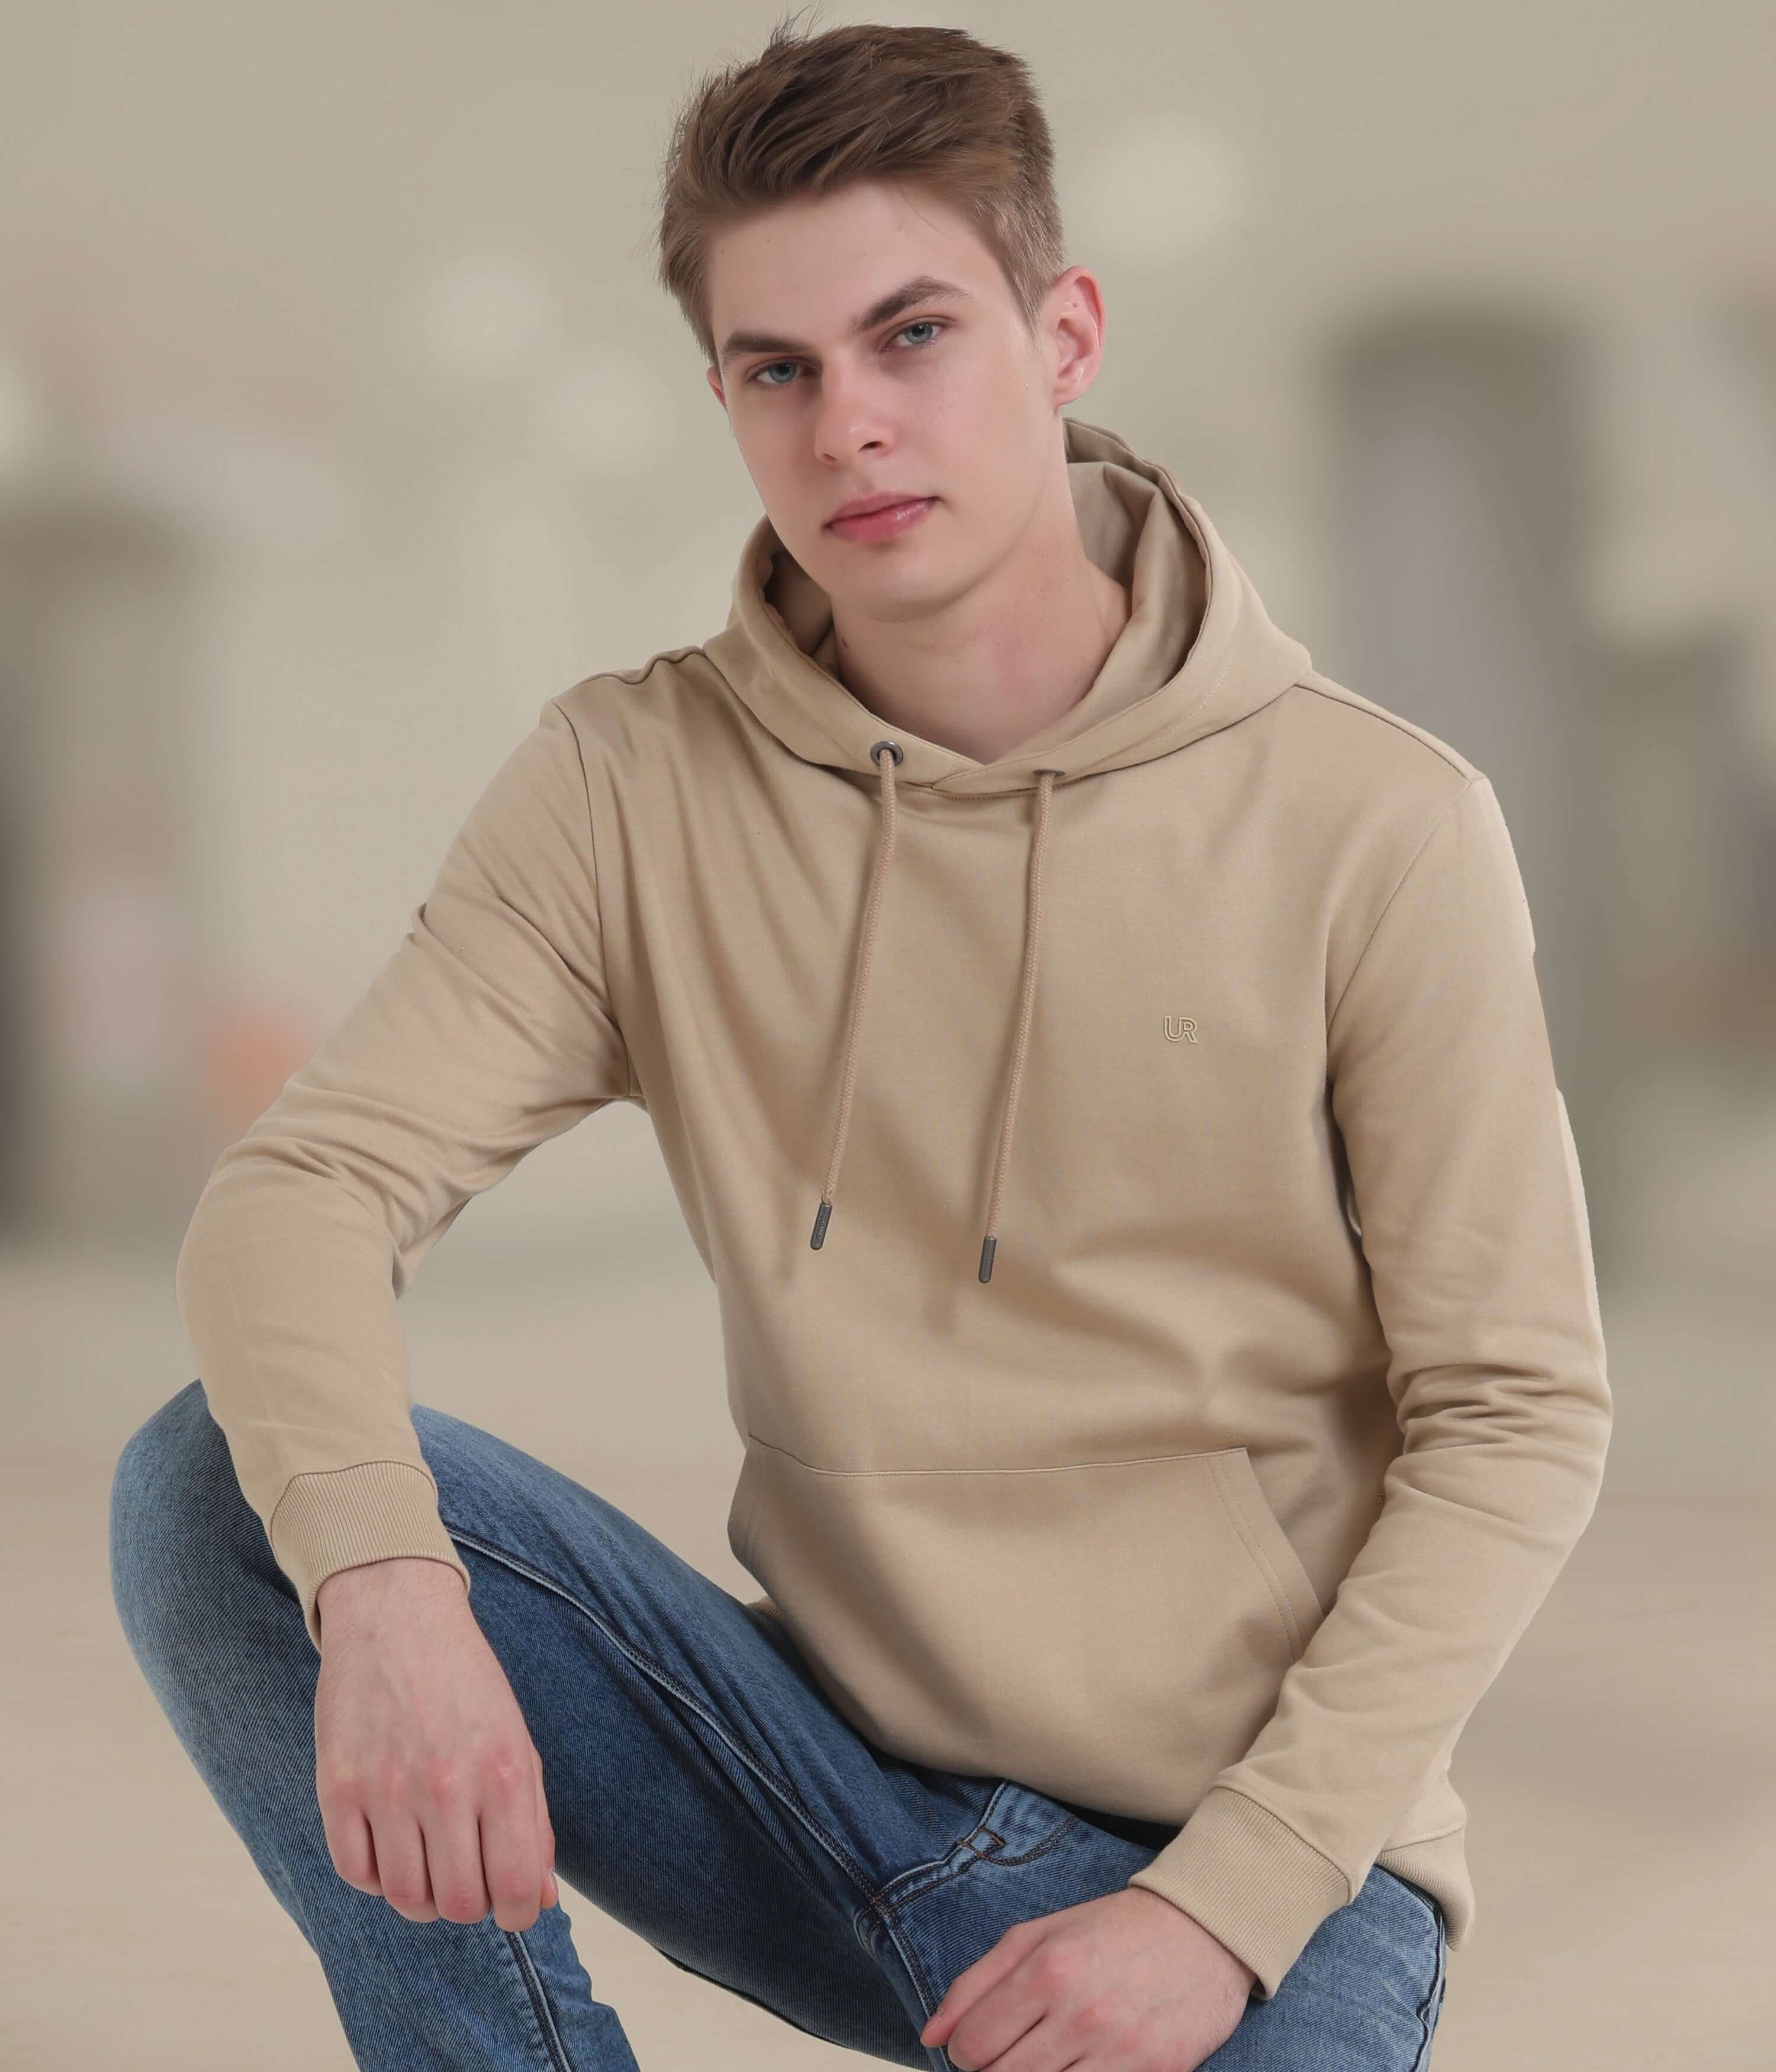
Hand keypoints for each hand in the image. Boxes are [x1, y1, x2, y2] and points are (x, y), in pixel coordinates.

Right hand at [313, 1557, 558, 1931]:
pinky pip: (355, 1873)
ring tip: (428, 1860)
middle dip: (467, 1904)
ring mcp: (387, 1788)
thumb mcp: (517, 1743)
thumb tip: (540, 1899)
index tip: (511, 1901)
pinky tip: (390, 1844)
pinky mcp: (337, 1786)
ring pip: (403, 1897)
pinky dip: (375, 1875)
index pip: (516, 1888)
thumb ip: (533, 1824)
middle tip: (467, 1875)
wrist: (398, 1616)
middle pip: (456, 1904)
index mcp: (503, 1773)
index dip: (517, 1911)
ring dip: (420, 1894)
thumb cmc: (467, 1684)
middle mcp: (446, 1785)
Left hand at [918, 1885, 1255, 2069]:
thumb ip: (975, 1982)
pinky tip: (1079, 2064)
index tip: (979, 2043)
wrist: (1202, 1932)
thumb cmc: (1110, 1930)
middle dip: (994, 2071)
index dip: (964, 2052)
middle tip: (1013, 2050)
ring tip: (1046, 2054)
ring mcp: (1120, 2052)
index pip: (972, 2046)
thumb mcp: (1037, 1935)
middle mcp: (1080, 2014)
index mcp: (1047, 1970)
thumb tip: (930, 2037)